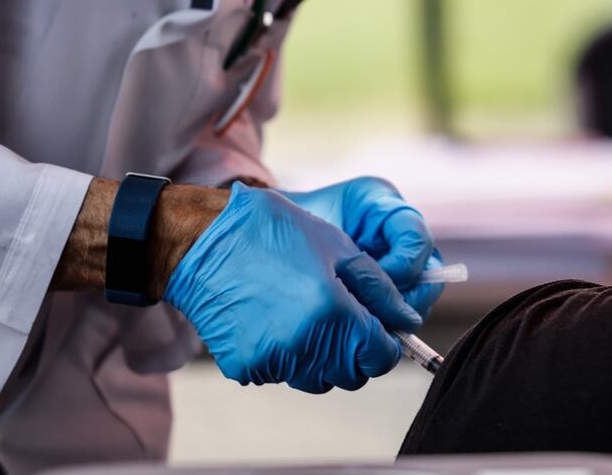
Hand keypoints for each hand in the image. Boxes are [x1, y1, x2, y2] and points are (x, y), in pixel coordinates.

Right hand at [163, 183, 420, 392]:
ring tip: (308, 314)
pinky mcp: (247, 368)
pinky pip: (283, 373)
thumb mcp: (338, 248)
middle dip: (357, 351)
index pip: (380, 356)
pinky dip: (289, 355)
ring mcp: (273, 361)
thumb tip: (405, 319)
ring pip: (318, 378)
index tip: (381, 328)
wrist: (205, 242)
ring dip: (325, 356)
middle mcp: (304, 345)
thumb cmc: (271, 233)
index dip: (387, 342)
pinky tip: (277, 319)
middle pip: (352, 374)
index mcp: (332, 313)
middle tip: (343, 316)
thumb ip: (378, 289)